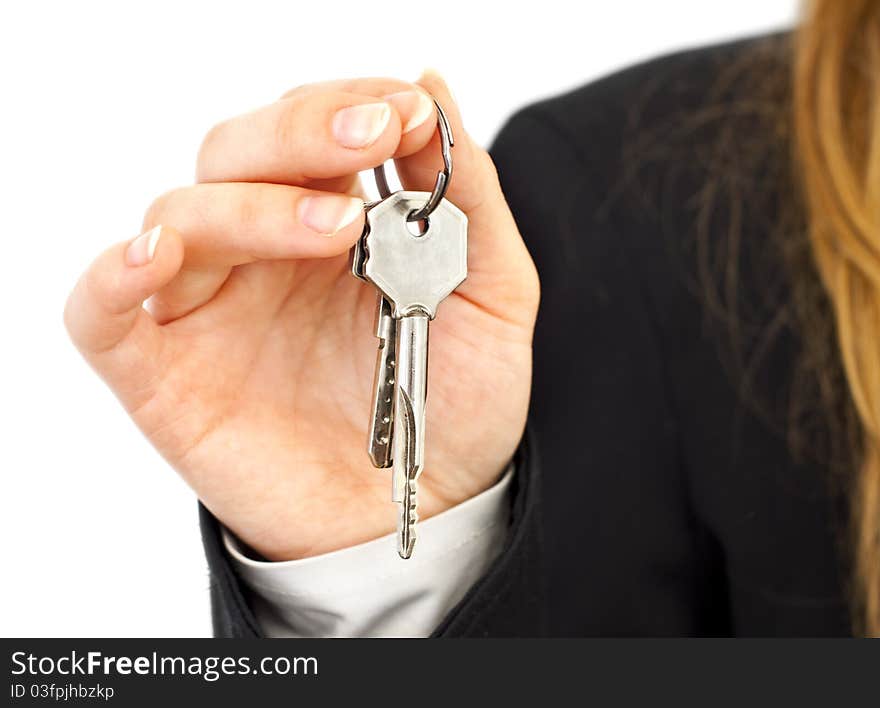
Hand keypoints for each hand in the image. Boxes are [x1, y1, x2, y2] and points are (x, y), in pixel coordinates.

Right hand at [64, 73, 538, 559]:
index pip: (311, 129)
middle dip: (301, 131)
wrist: (428, 508)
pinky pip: (101, 312)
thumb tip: (432, 83)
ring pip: (182, 213)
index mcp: (335, 225)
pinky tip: (157, 255)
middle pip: (237, 152)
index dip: (348, 104)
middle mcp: (264, 254)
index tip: (404, 111)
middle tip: (370, 136)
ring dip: (252, 205)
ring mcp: (211, 309)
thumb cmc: (455, 405)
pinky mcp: (165, 375)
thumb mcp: (491, 295)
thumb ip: (468, 197)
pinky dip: (113, 275)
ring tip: (339, 228)